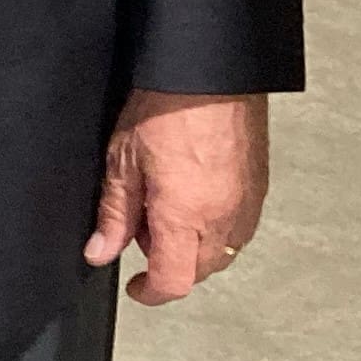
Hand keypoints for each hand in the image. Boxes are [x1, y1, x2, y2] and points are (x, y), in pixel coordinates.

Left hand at [87, 90, 267, 306]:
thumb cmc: (169, 104)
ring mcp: (246, 203)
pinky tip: (197, 194)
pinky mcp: (260, 185)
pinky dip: (217, 225)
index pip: (172, 282)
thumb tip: (101, 250)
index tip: (137, 286)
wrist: (211, 68)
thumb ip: (114, 213)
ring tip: (171, 205)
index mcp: (185, 216)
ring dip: (196, 246)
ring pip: (224, 251)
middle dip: (171, 264)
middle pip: (200, 271)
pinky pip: (240, 226)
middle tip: (146, 227)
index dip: (150, 293)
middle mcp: (222, 217)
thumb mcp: (124, 160)